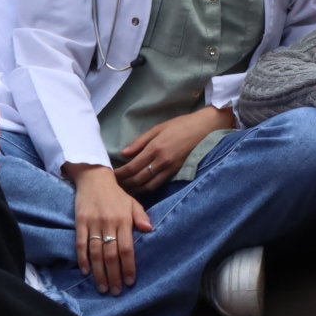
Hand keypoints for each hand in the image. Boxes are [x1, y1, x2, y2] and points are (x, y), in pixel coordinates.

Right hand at [67, 165, 153, 294]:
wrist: (94, 178)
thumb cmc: (116, 195)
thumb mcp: (132, 202)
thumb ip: (141, 217)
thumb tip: (149, 230)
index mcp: (124, 219)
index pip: (127, 248)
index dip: (129, 266)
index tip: (131, 282)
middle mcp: (108, 223)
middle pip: (111, 254)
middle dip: (114, 275)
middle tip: (116, 292)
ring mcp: (93, 223)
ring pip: (96, 253)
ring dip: (99, 272)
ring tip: (103, 288)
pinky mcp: (80, 222)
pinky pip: (81, 244)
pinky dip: (83, 259)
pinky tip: (86, 272)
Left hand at [111, 106, 232, 193]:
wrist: (205, 129)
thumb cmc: (181, 125)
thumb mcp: (158, 128)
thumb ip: (140, 142)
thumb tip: (123, 153)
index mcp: (155, 148)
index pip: (132, 167)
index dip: (120, 174)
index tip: (110, 177)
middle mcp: (161, 161)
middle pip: (138, 179)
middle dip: (124, 185)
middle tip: (114, 187)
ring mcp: (170, 169)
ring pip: (148, 186)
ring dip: (134, 190)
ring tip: (124, 191)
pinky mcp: (176, 173)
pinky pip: (158, 185)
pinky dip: (147, 189)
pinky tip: (140, 189)